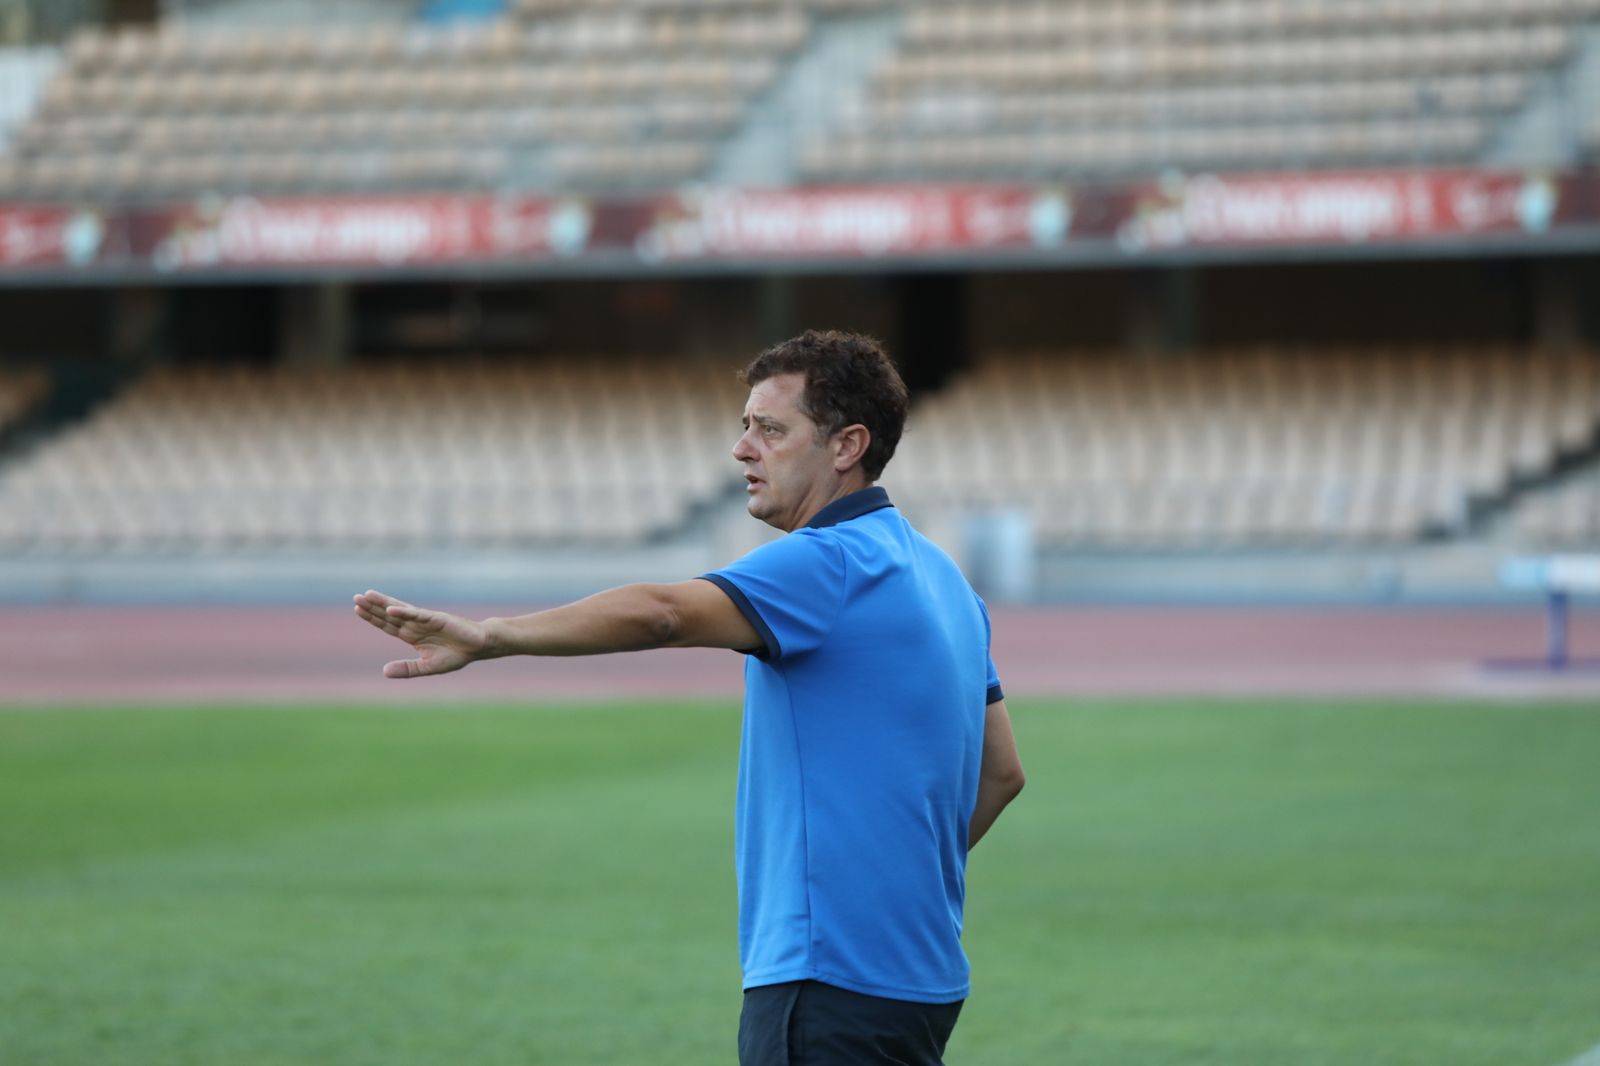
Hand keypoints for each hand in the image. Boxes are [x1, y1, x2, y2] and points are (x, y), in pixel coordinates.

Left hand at [352, 589, 489, 678]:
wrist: (478, 646)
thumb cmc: (456, 655)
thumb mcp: (427, 667)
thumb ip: (407, 669)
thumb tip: (384, 671)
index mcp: (412, 635)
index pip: (387, 625)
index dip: (372, 618)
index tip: (357, 609)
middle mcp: (415, 625)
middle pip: (389, 615)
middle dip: (372, 607)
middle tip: (356, 597)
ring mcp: (425, 620)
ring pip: (400, 610)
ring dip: (383, 603)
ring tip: (367, 595)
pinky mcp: (436, 618)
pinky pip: (417, 615)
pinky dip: (404, 613)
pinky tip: (390, 610)